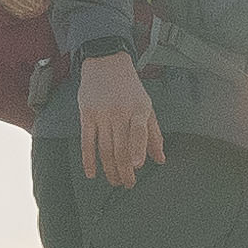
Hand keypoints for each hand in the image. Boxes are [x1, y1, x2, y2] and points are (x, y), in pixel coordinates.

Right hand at [74, 53, 163, 188]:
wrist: (106, 62)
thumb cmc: (129, 88)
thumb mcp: (147, 106)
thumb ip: (153, 134)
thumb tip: (161, 159)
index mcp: (138, 109)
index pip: (138, 131)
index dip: (137, 149)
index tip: (137, 165)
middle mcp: (119, 112)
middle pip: (120, 147)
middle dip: (124, 170)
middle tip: (127, 184)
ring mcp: (101, 114)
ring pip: (104, 148)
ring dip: (109, 169)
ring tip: (114, 181)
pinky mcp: (86, 115)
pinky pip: (86, 142)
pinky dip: (88, 160)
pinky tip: (91, 173)